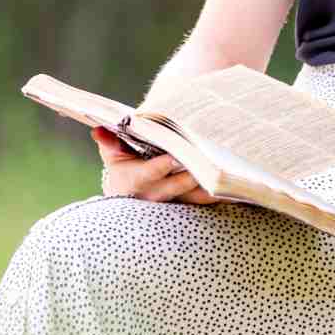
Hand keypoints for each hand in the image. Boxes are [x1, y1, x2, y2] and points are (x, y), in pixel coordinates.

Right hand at [93, 127, 219, 204]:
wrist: (130, 192)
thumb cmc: (124, 164)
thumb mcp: (113, 153)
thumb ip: (109, 141)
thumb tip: (98, 129)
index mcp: (135, 181)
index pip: (150, 173)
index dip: (162, 166)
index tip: (175, 156)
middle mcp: (156, 195)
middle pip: (178, 186)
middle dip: (192, 176)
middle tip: (209, 164)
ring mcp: (174, 202)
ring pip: (195, 198)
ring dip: (210, 189)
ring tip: (226, 178)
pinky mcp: (188, 204)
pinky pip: (206, 203)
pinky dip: (220, 195)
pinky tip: (235, 187)